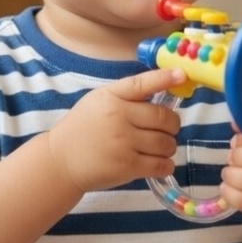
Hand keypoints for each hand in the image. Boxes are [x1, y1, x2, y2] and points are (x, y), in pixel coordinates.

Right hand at [47, 68, 185, 192]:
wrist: (60, 160)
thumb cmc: (82, 129)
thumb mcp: (98, 101)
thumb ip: (126, 95)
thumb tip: (163, 89)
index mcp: (112, 97)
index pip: (142, 84)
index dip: (164, 78)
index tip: (181, 75)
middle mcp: (119, 117)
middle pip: (164, 118)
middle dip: (173, 125)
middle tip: (167, 130)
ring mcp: (124, 143)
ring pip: (166, 143)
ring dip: (169, 146)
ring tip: (160, 148)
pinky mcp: (127, 166)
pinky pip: (161, 165)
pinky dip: (167, 165)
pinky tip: (160, 163)